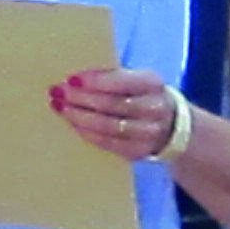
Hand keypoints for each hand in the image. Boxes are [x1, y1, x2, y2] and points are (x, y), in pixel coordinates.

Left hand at [50, 65, 182, 165]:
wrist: (171, 124)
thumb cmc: (141, 95)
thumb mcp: (136, 80)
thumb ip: (112, 77)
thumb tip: (74, 79)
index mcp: (152, 83)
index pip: (121, 81)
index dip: (95, 81)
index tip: (71, 79)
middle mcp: (154, 108)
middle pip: (111, 105)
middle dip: (80, 99)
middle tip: (58, 93)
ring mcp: (149, 133)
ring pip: (108, 126)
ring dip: (79, 117)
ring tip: (60, 108)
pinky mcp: (139, 151)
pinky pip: (108, 143)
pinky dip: (88, 133)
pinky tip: (74, 125)